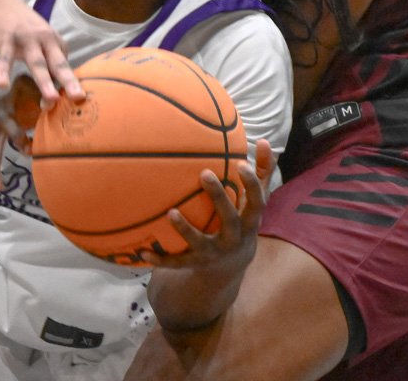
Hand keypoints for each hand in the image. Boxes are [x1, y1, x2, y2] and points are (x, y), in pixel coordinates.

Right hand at [0, 0, 82, 106]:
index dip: (68, 84)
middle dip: (69, 81)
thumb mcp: (41, 35)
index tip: (74, 102)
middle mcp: (44, 39)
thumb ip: (49, 54)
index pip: (64, 65)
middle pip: (58, 63)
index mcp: (54, 41)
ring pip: (37, 63)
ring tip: (50, 99)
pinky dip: (3, 71)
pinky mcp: (6, 39)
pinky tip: (3, 85)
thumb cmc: (21, 22)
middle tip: (78, 97)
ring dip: (44, 82)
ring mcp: (25, 39)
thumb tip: (58, 81)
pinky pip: (5, 58)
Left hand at [141, 139, 274, 269]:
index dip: (251, 184)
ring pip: (200, 242)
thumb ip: (262, 172)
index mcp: (249, 220)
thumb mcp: (255, 201)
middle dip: (219, 197)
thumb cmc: (242, 220)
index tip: (241, 163)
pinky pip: (177, 262)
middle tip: (205, 173)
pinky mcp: (196, 263)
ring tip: (170, 212)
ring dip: (185, 229)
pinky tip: (141, 251)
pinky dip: (161, 259)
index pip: (256, 201)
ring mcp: (215, 252)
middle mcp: (234, 237)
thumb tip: (265, 140)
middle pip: (229, 218)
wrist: (232, 266)